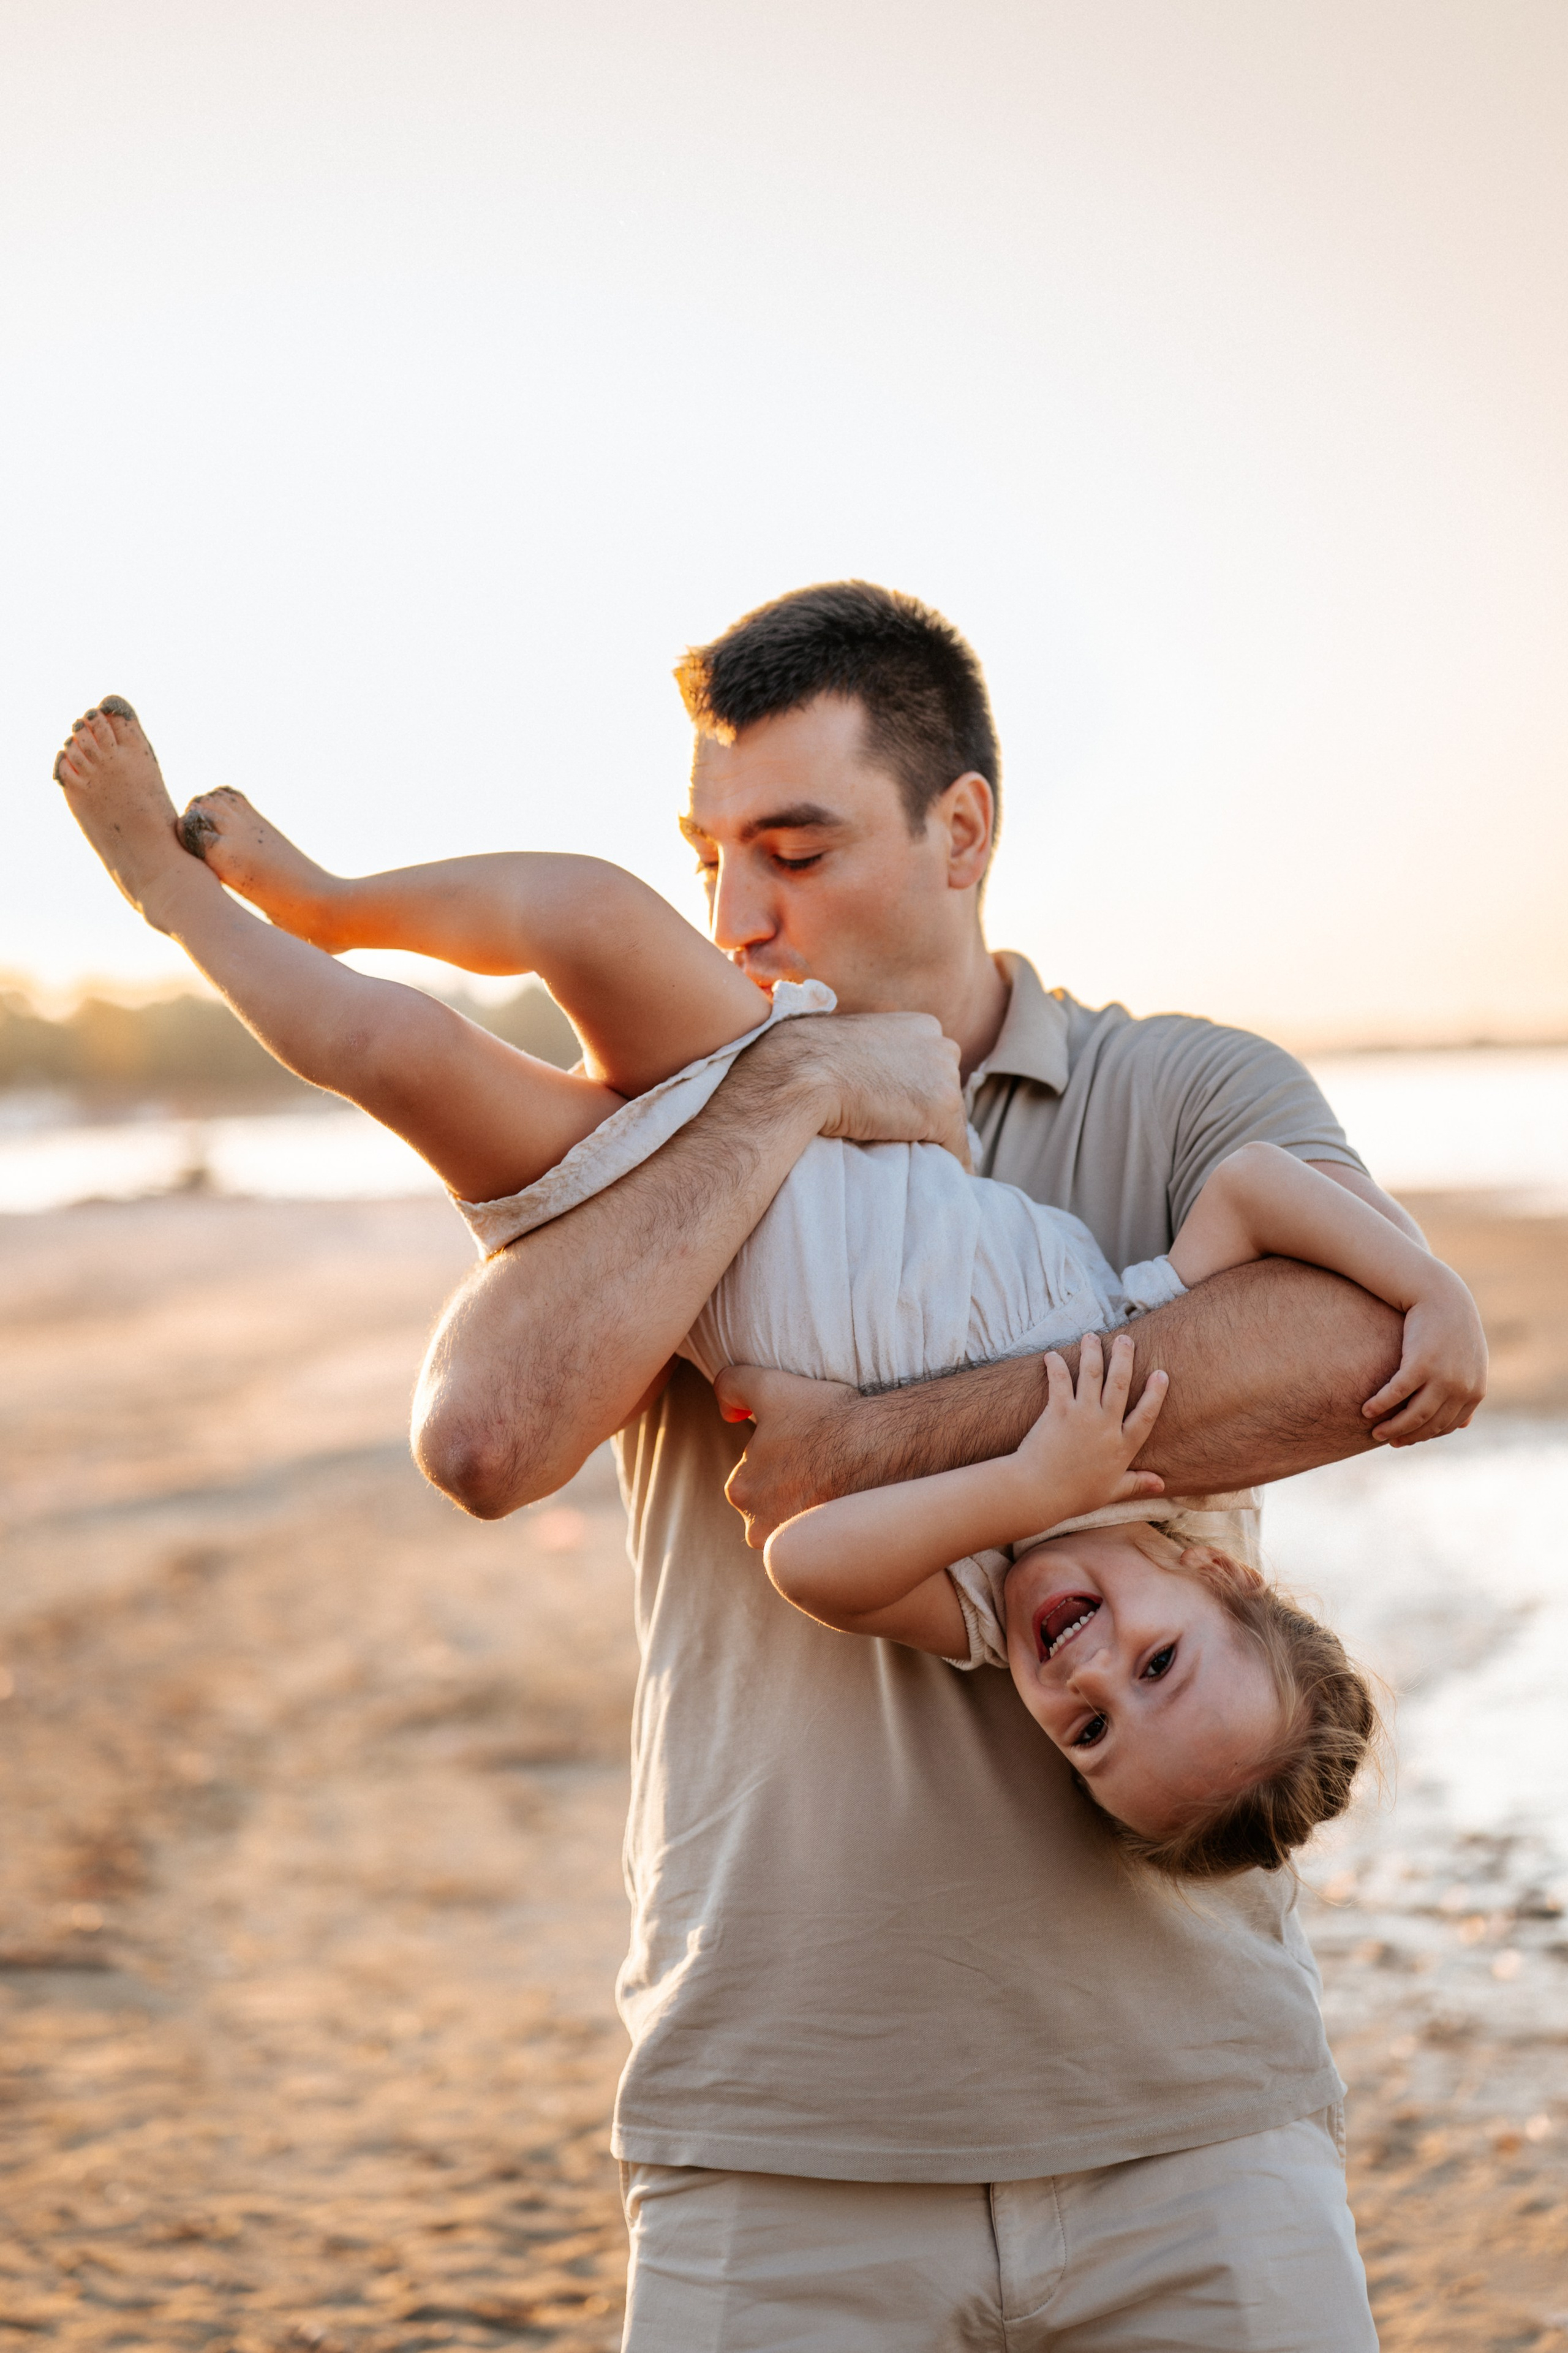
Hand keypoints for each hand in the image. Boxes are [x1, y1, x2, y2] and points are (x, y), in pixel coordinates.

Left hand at [715, 1364, 859, 1547]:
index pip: (757, 1471)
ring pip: (796, 1521)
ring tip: (836, 1483)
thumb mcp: (770, 1387)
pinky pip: (821, 1542)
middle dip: (793, 1484)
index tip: (806, 1444)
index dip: (782, 1453)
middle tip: (824, 1463)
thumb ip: (732, 1386)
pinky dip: (829, 1527)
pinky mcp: (825, 1556)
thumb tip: (725, 1412)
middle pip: (774, 1500)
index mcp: (739, 1490)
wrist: (883, 1447)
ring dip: (810, 1506)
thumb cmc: (827, 1417)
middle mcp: (757, 1528)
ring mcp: (794, 1547)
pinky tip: (846, 1505)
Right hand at [750, 1011, 969, 1165]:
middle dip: (926, 1118)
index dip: (915, 1099)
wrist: (798, 1076)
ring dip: (931, 1142)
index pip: (933, 1071)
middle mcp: (941, 1045)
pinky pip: (956, 1152)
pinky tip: (923, 1183)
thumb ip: (875, 1058)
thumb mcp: (851, 1046)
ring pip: (951, 1124)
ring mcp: (945, 1077)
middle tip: (897, 1140)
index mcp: (919, 1026)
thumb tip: (869, 1082)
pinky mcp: (943, 1110)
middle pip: (946, 1095)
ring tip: (903, 1160)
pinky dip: (943, 1169)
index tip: (895, 1118)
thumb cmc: (806, 1063)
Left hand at [1009, 1331, 1167, 1526]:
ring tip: (1091, 1337)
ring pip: (1091, 1375)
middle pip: (1120, 1385)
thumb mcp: (1112, 1491)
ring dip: (1092, 1353)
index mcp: (1122, 1447)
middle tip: (1125, 1339)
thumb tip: (1161, 1485)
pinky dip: (1057, 1365)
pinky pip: (1060, 1381)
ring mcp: (1082, 1416)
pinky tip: (1053, 1355)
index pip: (1146, 1415)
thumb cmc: (1075, 1495)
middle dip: (1123, 1358)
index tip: (1161, 1373)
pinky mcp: (1058, 1411)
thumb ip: (1137, 1482)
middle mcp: (1106, 1427)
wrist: (1039, 1492)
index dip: (1155, 1393)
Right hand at [1361, 1271, 1486, 1445]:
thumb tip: (1463, 1426)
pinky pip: (1396, 1394)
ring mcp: (1443, 1377)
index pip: (1447, 1426)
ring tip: (1375, 1432)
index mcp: (1475, 1390)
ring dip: (1392, 1427)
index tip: (1406, 1438)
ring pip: (1414, 1415)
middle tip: (1387, 1439)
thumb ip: (1467, 1393)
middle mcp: (1462, 1388)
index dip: (1425, 1436)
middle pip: (1430, 1424)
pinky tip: (1366, 1410)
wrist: (1440, 1293)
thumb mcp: (1469, 1363)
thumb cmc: (1451, 1328)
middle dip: (1407, 1436)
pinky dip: (1380, 1405)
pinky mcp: (1420, 1364)